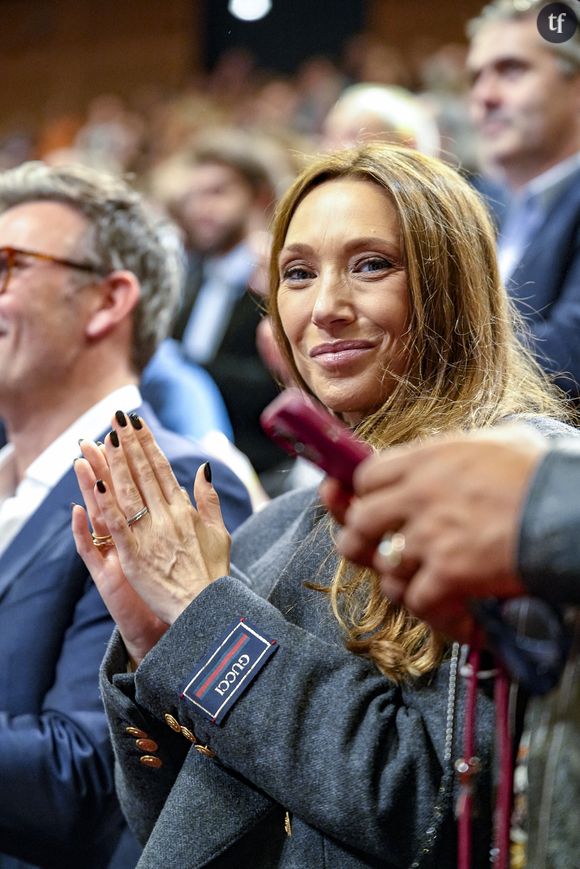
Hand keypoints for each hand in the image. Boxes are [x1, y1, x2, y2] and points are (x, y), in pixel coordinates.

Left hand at [72, 412, 230, 659]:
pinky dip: (107, 503)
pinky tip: (96, 482)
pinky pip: (118, 524)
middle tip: (117, 416)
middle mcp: (168, 517)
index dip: (148, 444)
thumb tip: (205, 468)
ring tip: (103, 437)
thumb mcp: (220, 532)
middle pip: (144, 473)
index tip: (137, 422)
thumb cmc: (213, 573)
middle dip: (129, 442)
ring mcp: (150, 535)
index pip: (162, 469)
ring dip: (115, 462)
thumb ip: (209, 499)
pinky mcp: (135, 556)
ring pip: (129, 491)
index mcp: (185, 510)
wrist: (206, 609)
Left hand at [323, 427, 546, 639]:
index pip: (366, 478)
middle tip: (377, 553)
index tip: (371, 508)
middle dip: (362, 542)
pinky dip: (435, 614)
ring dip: (401, 583)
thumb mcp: (496, 442)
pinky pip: (417, 602)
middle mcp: (418, 496)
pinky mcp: (449, 573)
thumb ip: (459, 451)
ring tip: (423, 586)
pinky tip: (456, 614)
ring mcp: (430, 537)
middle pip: (358, 524)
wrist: (568, 506)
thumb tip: (456, 456)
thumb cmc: (542, 472)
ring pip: (384, 570)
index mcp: (425, 460)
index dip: (364, 496)